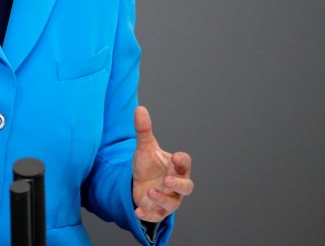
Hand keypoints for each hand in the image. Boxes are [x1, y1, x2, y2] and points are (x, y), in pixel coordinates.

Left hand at [131, 106, 192, 222]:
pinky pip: (156, 216)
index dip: (182, 161)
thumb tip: (139, 109)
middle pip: (186, 187)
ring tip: (150, 192)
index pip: (185, 164)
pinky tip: (138, 211)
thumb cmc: (148, 165)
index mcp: (176, 167)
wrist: (138, 183)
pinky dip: (148, 214)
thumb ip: (143, 130)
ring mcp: (168, 199)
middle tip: (167, 180)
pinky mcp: (157, 211)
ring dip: (162, 199)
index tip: (176, 156)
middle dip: (178, 184)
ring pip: (173, 203)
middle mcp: (176, 184)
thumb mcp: (144, 147)